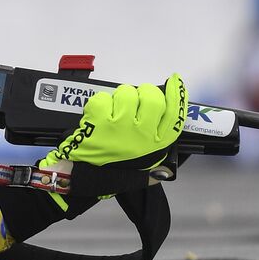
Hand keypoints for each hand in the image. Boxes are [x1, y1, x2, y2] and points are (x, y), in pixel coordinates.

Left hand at [38, 73, 187, 198]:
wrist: (82, 177)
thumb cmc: (110, 171)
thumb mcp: (142, 169)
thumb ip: (157, 159)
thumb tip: (168, 155)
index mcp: (156, 146)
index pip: (175, 115)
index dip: (176, 95)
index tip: (174, 82)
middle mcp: (143, 136)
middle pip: (152, 98)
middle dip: (142, 92)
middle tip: (133, 100)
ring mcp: (121, 128)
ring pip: (126, 94)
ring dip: (117, 97)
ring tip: (111, 112)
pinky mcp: (100, 123)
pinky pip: (102, 98)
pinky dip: (97, 103)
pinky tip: (96, 116)